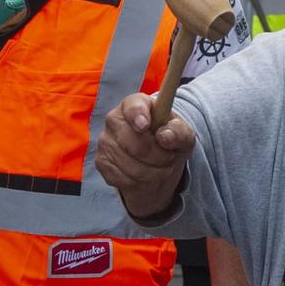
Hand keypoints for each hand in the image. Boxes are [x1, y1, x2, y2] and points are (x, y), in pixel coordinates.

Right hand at [99, 91, 197, 217]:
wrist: (157, 162)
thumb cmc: (169, 140)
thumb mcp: (182, 134)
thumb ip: (179, 132)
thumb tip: (165, 136)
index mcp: (136, 104)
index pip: (132, 106)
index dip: (138, 115)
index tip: (145, 126)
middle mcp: (115, 119)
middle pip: (132, 141)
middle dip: (157, 155)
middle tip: (170, 157)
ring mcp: (105, 141)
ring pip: (129, 164)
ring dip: (153, 172)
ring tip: (162, 167)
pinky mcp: (102, 162)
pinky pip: (122, 177)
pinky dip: (141, 182)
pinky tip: (148, 175)